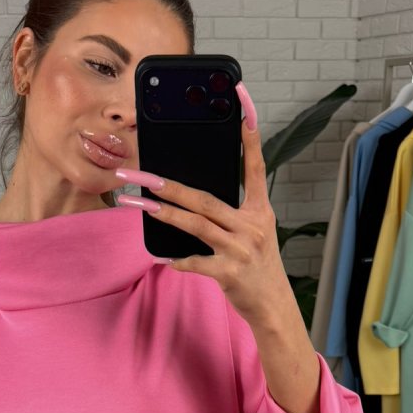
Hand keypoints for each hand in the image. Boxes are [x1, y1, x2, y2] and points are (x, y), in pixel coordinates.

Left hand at [114, 80, 294, 328]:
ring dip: (164, 214)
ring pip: (196, 224)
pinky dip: (178, 260)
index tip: (242, 106)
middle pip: (205, 199)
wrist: (273, 306)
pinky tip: (163, 258)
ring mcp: (241, 249)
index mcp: (260, 211)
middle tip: (141, 174)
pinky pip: (195, 262)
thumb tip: (190, 200)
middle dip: (169, 185)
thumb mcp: (254, 234)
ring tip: (139, 204)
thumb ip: (229, 215)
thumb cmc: (257, 267)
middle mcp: (252, 226)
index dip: (249, 137)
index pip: (254, 167)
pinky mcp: (229, 273)